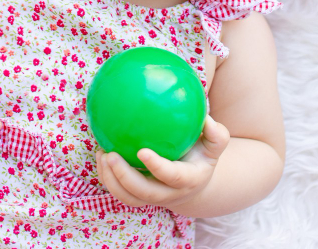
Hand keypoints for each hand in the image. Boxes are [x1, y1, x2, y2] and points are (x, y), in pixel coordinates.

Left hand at [95, 115, 229, 211]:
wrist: (194, 183)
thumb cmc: (202, 155)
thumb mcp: (215, 145)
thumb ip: (217, 134)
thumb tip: (207, 119)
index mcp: (187, 180)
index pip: (171, 177)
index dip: (157, 167)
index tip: (142, 151)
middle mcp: (168, 194)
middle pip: (144, 193)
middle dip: (124, 177)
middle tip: (110, 155)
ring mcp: (151, 198)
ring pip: (127, 197)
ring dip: (111, 179)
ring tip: (101, 154)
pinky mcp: (137, 196)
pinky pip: (119, 191)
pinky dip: (106, 176)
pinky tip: (100, 153)